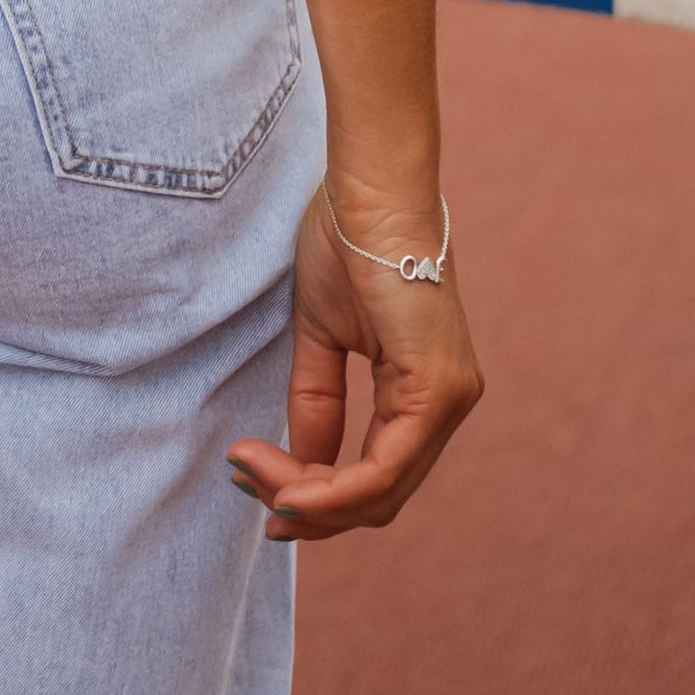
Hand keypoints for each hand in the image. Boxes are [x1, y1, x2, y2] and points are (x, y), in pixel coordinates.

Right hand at [226, 185, 481, 540]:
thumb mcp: (322, 338)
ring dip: (308, 496)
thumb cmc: (347, 242)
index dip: (315, 496)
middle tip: (245, 483)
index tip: (253, 480)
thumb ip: (318, 403)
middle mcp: (447, 405)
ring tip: (250, 469)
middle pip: (378, 498)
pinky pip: (385, 469)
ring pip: (380, 494)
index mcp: (423, 391)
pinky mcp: (438, 390)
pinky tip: (286, 479)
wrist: (368, 189)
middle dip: (306, 505)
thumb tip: (299, 470)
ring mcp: (449, 401)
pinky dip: (332, 486)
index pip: (375, 475)